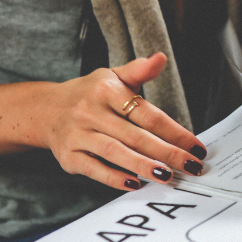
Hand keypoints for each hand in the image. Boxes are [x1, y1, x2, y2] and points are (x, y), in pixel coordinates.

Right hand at [40, 53, 206, 190]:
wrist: (45, 109)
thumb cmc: (89, 94)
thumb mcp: (112, 76)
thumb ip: (139, 71)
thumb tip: (160, 58)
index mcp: (106, 90)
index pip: (147, 114)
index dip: (174, 131)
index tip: (196, 147)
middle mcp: (90, 112)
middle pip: (135, 136)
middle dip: (166, 153)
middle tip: (190, 166)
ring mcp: (78, 135)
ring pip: (115, 152)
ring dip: (143, 166)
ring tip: (167, 176)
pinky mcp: (68, 156)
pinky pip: (94, 169)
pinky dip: (114, 178)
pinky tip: (135, 184)